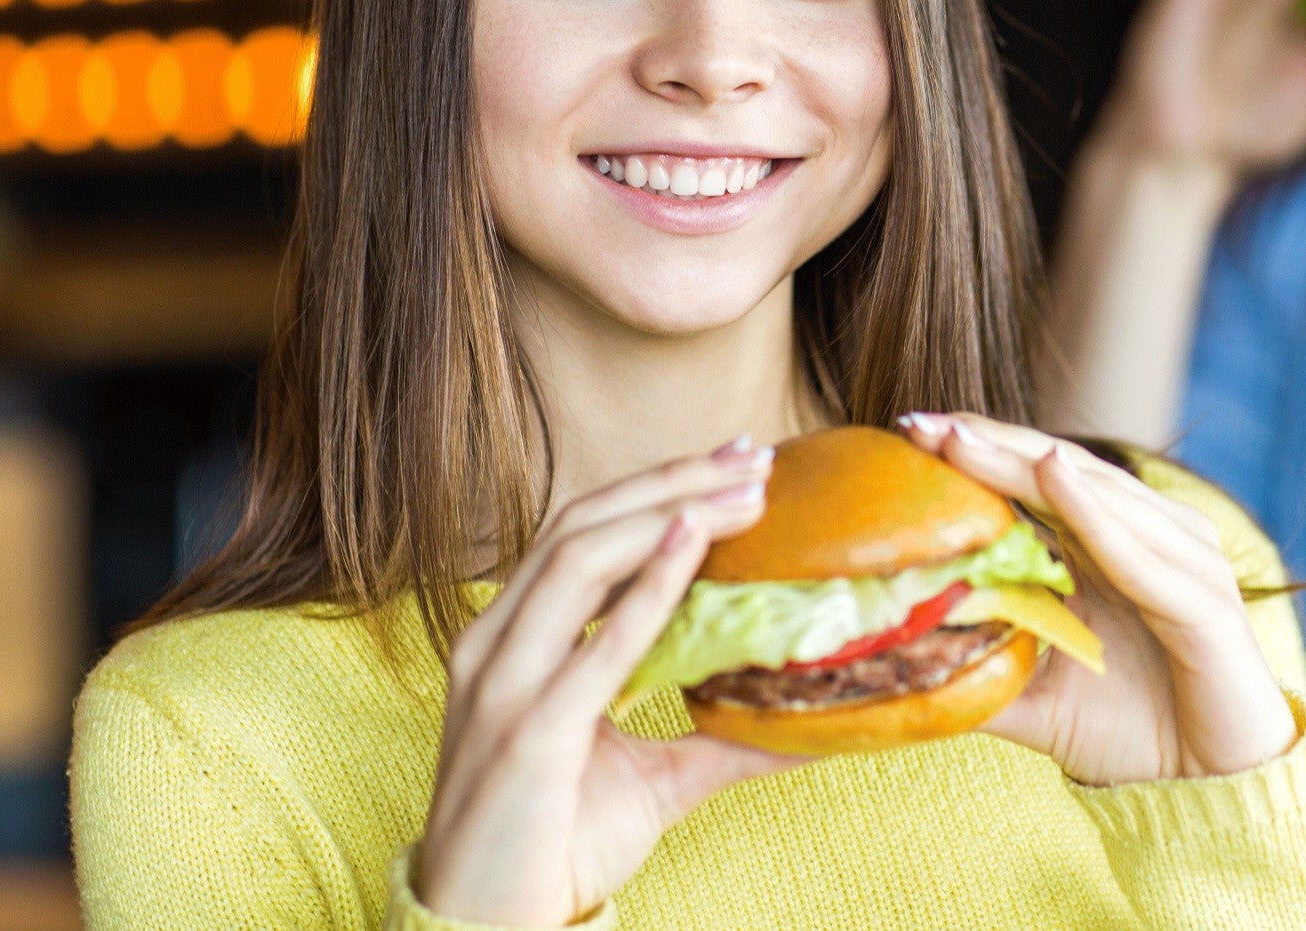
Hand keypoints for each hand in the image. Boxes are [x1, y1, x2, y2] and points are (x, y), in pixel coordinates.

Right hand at [417, 440, 804, 926]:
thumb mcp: (654, 778)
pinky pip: (594, 644)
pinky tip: (692, 545)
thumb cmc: (556, 847)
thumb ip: (721, 740)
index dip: (656, 485)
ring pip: (577, 558)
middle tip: (755, 457)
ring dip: (668, 511)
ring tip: (745, 493)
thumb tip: (811, 723)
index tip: (735, 460)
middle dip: (672, 479)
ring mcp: (502, 684)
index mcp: (511, 640)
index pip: (581, 532)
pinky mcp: (525, 732)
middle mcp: (495, 645)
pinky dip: (647, 586)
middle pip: (581, 524)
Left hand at [897, 412, 1296, 785]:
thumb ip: (983, 669)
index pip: (1039, 478)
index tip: (908, 431)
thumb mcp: (1036, 699)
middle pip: (1060, 470)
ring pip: (1094, 498)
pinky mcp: (1206, 601)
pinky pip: (1139, 552)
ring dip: (1025, 464)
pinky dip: (1094, 514)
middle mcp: (1153, 534)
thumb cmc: (1132, 729)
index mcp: (1113, 543)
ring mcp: (1185, 559)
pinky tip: (1051, 475)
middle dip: (986, 444)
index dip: (978, 452)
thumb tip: (898, 661)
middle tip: (918, 423)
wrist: (1214, 790)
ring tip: (961, 439)